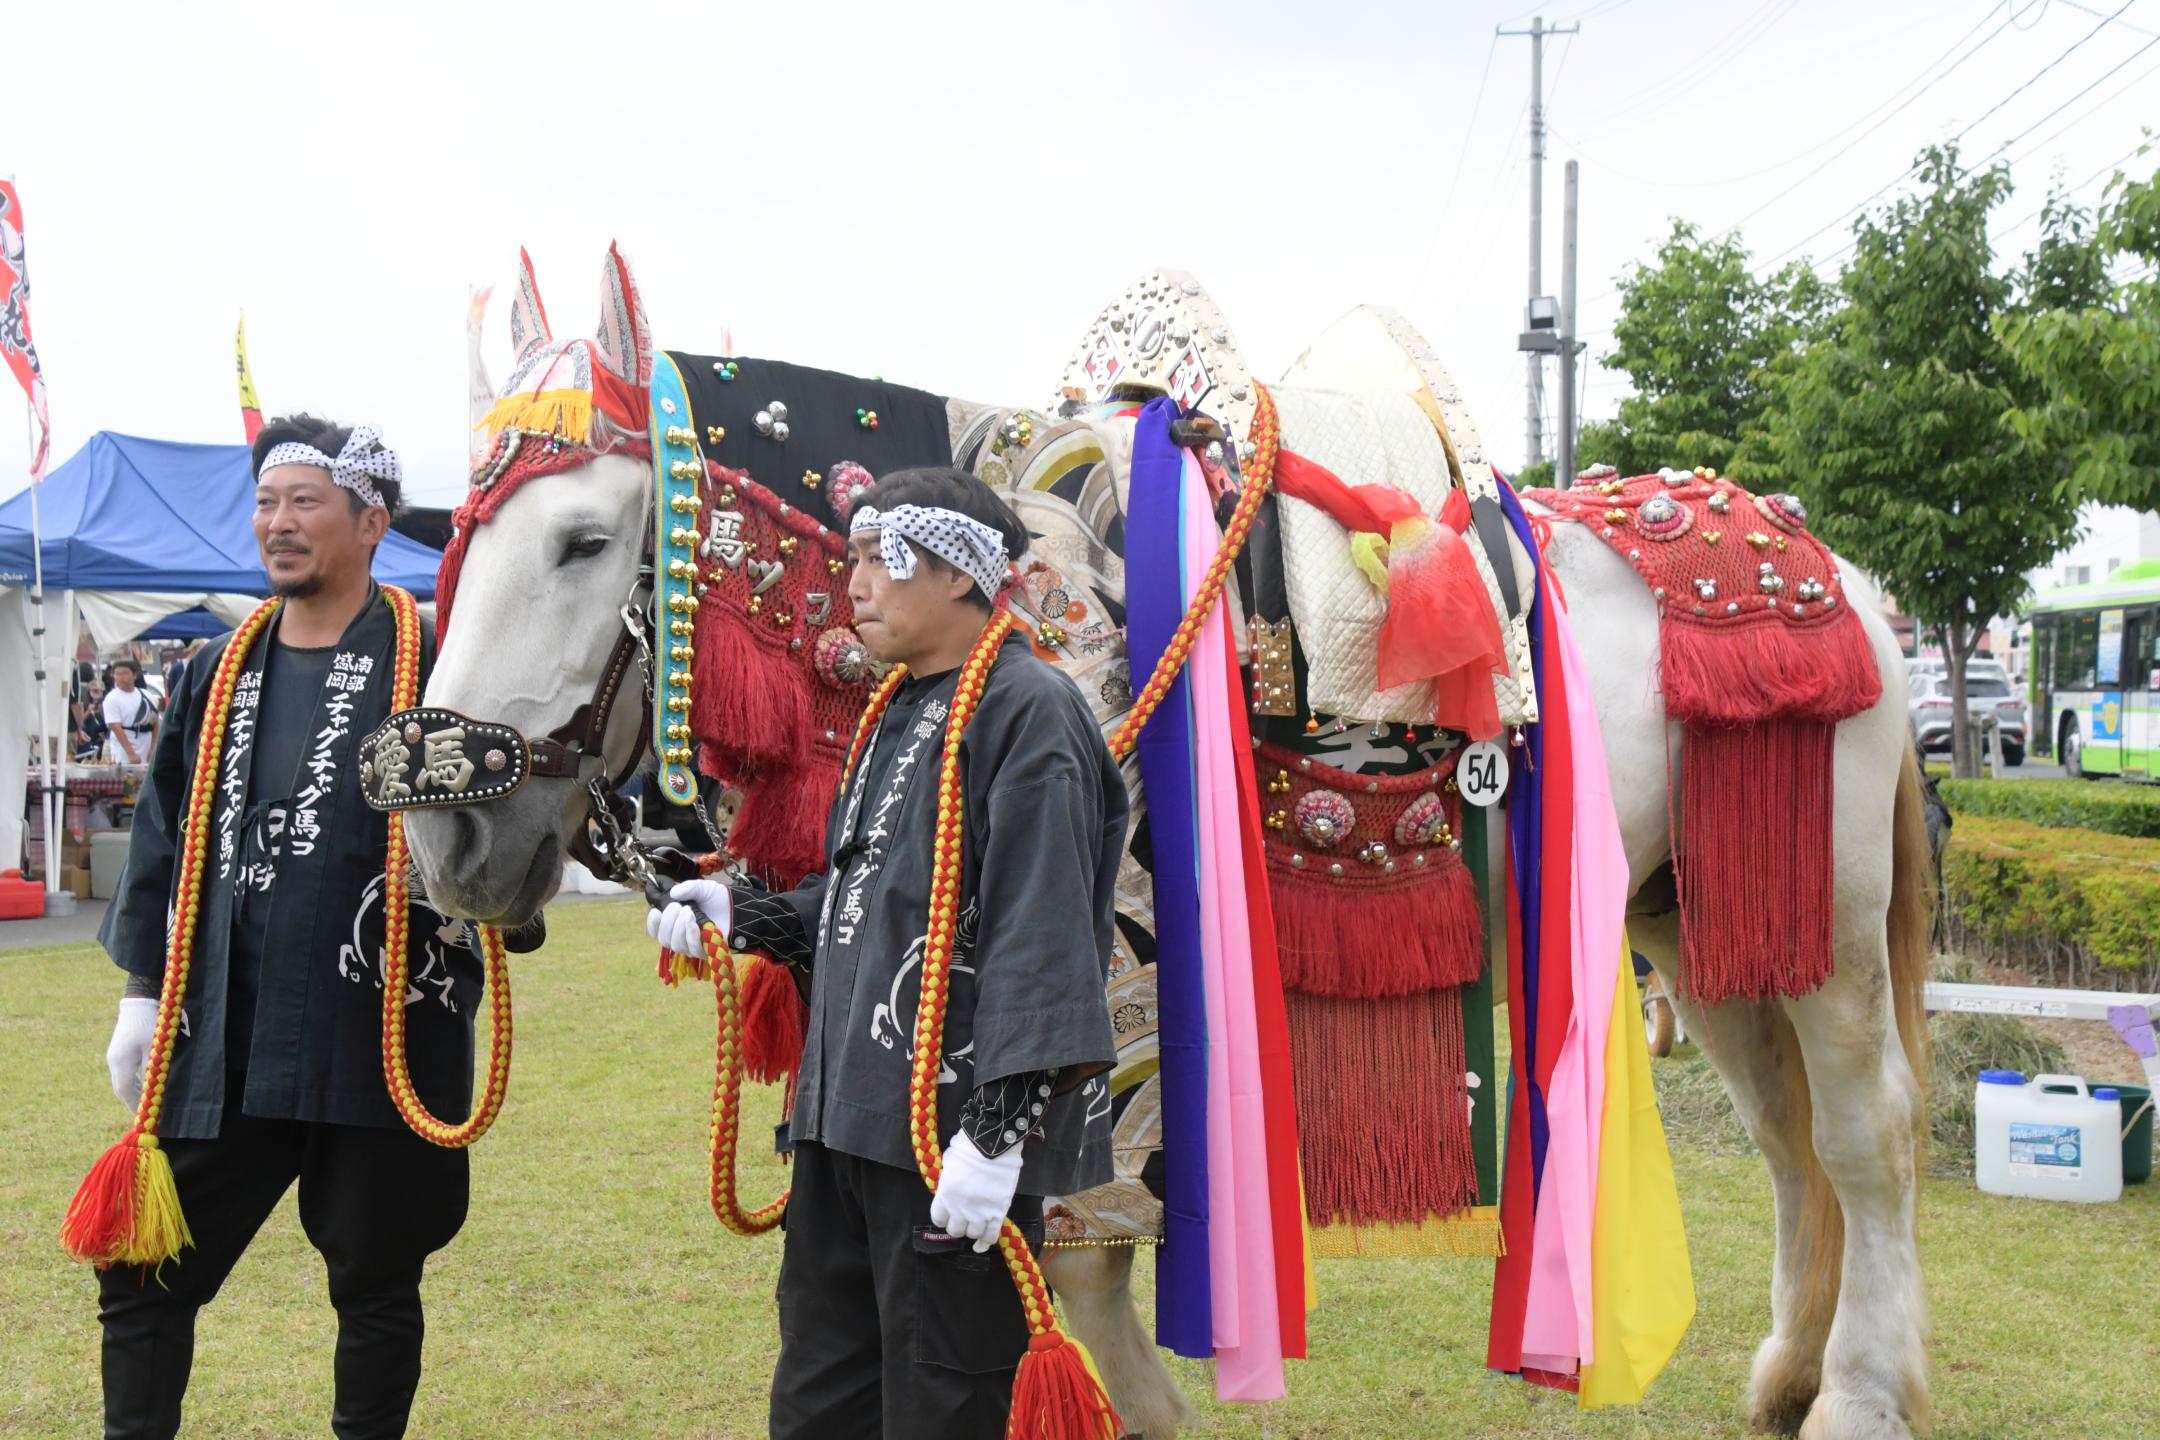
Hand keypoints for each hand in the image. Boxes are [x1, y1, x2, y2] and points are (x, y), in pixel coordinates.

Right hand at [105, 997, 157, 1111]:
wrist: (139, 1002)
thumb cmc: (150, 1023)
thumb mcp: (154, 1047)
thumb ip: (151, 1069)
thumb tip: (151, 1090)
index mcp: (121, 1061)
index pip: (124, 1090)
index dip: (133, 1104)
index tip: (143, 1116)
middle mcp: (114, 1061)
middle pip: (120, 1088)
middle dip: (132, 1102)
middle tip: (144, 1115)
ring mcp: (114, 1056)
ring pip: (121, 1082)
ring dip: (131, 1094)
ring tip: (143, 1105)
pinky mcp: (118, 1052)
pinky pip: (123, 1074)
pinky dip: (131, 1084)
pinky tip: (141, 1088)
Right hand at [644, 878, 731, 960]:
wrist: (739, 908)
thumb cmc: (718, 899)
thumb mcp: (702, 888)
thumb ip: (688, 888)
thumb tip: (673, 893)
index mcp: (675, 921)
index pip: (656, 930)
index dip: (652, 923)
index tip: (656, 911)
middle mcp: (681, 935)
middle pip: (663, 938)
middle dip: (667, 922)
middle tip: (678, 907)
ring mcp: (692, 945)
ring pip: (675, 945)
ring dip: (679, 927)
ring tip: (689, 911)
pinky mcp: (705, 951)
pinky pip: (691, 949)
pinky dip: (691, 935)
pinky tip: (696, 924)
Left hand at [929, 1132, 1024, 1252]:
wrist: (993, 1143)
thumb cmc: (968, 1147)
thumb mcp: (949, 1164)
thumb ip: (947, 1181)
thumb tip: (948, 1189)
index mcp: (944, 1195)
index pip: (938, 1219)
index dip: (943, 1217)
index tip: (947, 1214)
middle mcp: (960, 1208)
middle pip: (955, 1231)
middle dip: (958, 1225)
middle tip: (963, 1218)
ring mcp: (980, 1212)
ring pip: (973, 1234)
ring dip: (973, 1230)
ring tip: (975, 1224)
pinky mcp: (998, 1212)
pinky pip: (991, 1235)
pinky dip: (986, 1242)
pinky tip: (983, 1243)